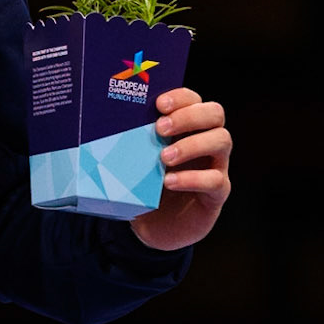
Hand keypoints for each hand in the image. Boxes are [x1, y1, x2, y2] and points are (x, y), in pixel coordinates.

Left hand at [131, 88, 231, 252]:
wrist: (155, 225)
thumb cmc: (145, 184)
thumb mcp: (136, 159)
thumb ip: (131, 141)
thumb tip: (101, 125)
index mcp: (188, 127)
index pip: (194, 100)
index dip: (181, 97)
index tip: (158, 104)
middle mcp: (207, 140)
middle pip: (215, 113)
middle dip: (189, 116)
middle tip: (160, 128)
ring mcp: (216, 165)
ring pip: (222, 140)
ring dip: (192, 145)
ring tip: (164, 158)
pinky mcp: (217, 192)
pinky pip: (215, 180)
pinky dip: (192, 179)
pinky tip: (169, 182)